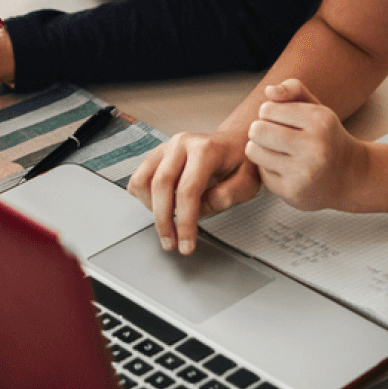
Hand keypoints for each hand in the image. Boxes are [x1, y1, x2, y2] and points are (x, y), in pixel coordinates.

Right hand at [128, 129, 259, 254]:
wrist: (233, 143)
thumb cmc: (240, 163)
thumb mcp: (248, 181)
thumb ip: (230, 194)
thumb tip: (205, 206)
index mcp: (205, 149)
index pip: (188, 190)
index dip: (185, 222)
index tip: (186, 245)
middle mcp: (181, 144)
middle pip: (161, 185)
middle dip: (163, 221)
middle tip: (171, 244)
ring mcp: (166, 147)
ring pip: (143, 181)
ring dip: (151, 208)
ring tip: (168, 222)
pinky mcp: (156, 155)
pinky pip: (139, 178)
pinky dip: (144, 197)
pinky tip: (162, 206)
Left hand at [243, 81, 368, 212]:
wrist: (351, 177)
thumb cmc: (327, 138)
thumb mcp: (317, 109)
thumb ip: (294, 90)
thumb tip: (269, 90)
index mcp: (320, 120)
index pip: (267, 109)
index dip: (269, 113)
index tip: (282, 120)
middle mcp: (315, 147)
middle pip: (257, 130)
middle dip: (259, 130)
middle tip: (272, 136)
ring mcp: (304, 172)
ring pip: (254, 151)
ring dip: (260, 149)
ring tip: (276, 151)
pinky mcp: (293, 192)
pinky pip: (261, 174)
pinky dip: (268, 170)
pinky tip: (286, 170)